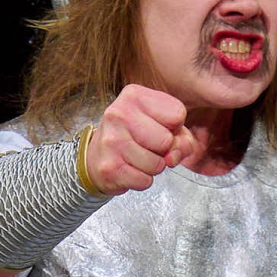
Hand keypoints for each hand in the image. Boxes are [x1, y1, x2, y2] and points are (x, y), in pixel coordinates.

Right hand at [84, 84, 199, 194]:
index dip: (175, 127)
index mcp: (134, 96)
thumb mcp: (160, 123)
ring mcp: (112, 141)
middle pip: (167, 140)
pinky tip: (130, 169)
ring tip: (139, 157)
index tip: (159, 127)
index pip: (177, 114)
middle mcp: (119, 114)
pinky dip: (143, 180)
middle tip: (148, 146)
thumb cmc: (132, 136)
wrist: (95, 156)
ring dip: (154, 166)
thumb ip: (181, 137)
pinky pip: (145, 181)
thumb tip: (174, 157)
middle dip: (164, 149)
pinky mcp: (109, 167)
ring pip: (157, 164)